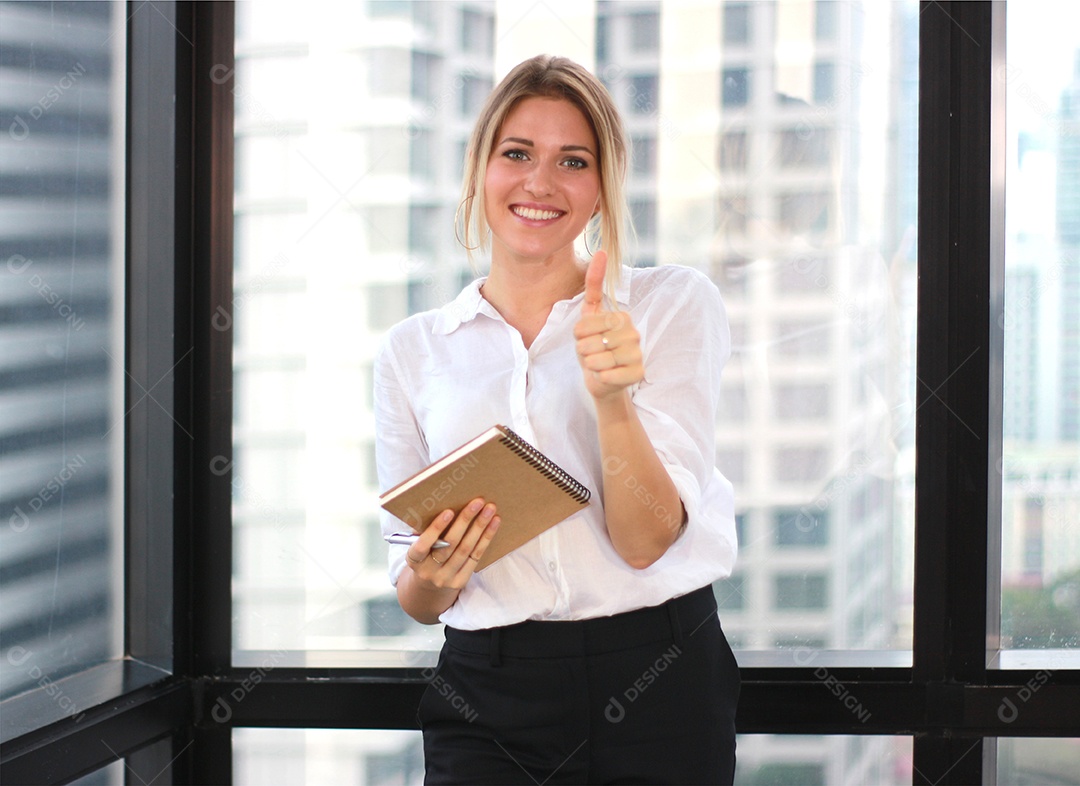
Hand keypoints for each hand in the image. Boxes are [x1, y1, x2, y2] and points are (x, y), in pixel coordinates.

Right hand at [403, 498, 499, 589]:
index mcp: (414, 560)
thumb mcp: (418, 543)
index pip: (422, 546)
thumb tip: (440, 504)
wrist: (428, 584)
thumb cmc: (424, 554)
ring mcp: (446, 578)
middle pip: (450, 545)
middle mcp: (429, 572)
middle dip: (465, 521)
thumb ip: (424, 529)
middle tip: (477, 502)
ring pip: (466, 549)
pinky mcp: (460, 581)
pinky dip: (486, 538)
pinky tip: (494, 523)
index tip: (449, 511)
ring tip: (489, 509)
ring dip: (480, 527)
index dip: (436, 529)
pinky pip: (476, 556)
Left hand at [574, 250, 642, 399]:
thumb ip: (593, 286)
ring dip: (590, 364)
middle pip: (590, 342)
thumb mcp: (589, 316)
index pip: (585, 324)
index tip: (584, 338)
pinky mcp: (638, 373)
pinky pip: (608, 375)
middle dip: (583, 350)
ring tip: (597, 364)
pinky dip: (600, 377)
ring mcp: (637, 353)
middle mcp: (633, 332)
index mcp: (621, 316)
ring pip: (598, 359)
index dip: (578, 334)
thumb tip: (601, 250)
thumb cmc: (594, 347)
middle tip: (591, 353)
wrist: (603, 380)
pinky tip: (605, 375)